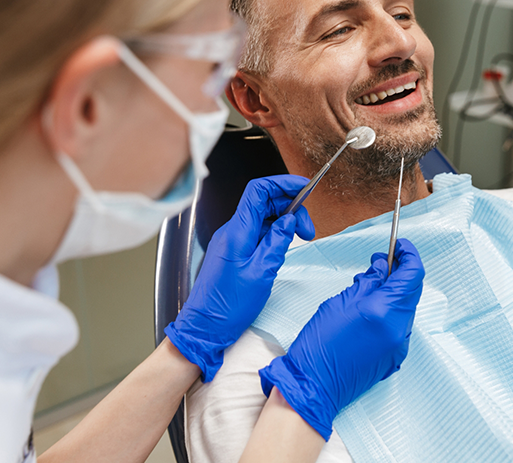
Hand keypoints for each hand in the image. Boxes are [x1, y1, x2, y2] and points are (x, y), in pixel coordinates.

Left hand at [165, 175, 314, 381]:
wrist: (204, 327)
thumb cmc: (228, 306)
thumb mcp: (262, 273)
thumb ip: (278, 242)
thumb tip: (290, 220)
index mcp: (237, 232)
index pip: (259, 191)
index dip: (282, 184)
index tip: (304, 188)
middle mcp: (232, 231)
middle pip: (263, 202)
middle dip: (290, 207)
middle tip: (308, 229)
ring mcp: (232, 241)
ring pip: (262, 217)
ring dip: (284, 221)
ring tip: (301, 238)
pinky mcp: (234, 251)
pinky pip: (257, 232)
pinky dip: (274, 233)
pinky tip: (285, 246)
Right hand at [258, 238, 424, 439]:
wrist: (314, 386)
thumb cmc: (319, 345)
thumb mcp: (340, 302)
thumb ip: (367, 282)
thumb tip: (383, 267)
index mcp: (384, 311)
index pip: (412, 274)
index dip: (409, 255)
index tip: (400, 246)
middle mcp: (398, 329)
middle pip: (412, 291)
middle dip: (400, 272)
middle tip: (380, 263)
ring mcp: (399, 345)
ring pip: (406, 308)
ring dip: (394, 292)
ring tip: (368, 287)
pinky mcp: (394, 356)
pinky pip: (400, 326)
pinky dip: (390, 311)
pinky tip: (370, 310)